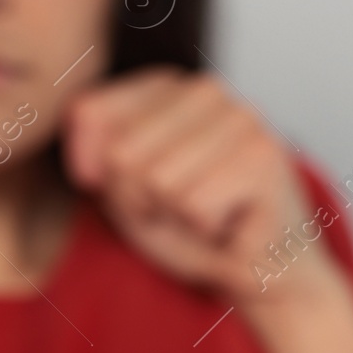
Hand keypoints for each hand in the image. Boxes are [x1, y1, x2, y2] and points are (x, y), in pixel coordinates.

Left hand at [63, 67, 346, 309]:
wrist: (257, 268)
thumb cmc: (186, 225)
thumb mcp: (119, 188)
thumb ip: (96, 156)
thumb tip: (93, 162)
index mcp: (165, 84)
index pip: (89, 114)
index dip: (103, 171)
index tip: (142, 189)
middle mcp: (204, 87)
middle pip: (121, 153)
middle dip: (138, 199)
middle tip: (178, 208)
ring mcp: (240, 115)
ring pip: (157, 180)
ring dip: (173, 215)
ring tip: (204, 214)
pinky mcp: (263, 155)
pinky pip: (193, 205)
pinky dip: (203, 228)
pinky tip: (229, 221)